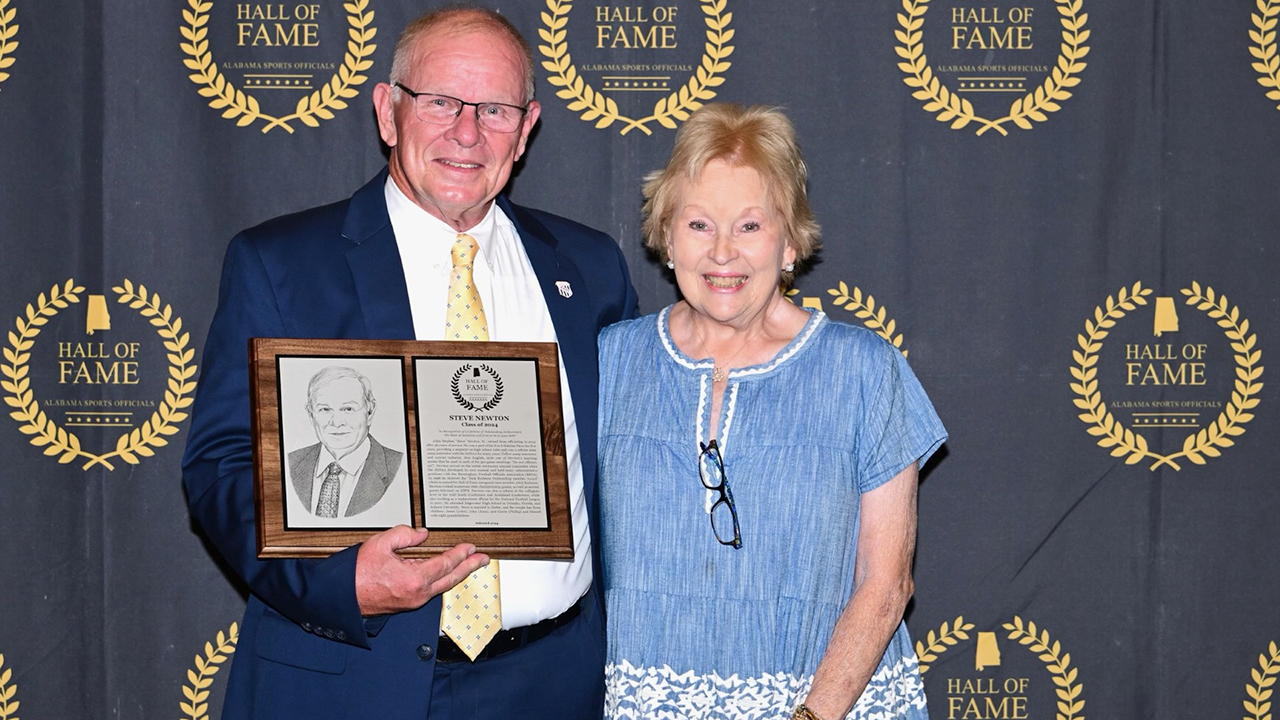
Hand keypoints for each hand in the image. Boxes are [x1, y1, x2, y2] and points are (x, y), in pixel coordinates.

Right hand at [354, 525, 488, 615]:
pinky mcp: (406, 604)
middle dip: (470, 568)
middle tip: (483, 560)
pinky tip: (444, 573)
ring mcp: (412, 601)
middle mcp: (417, 594)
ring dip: (457, 574)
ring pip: (442, 586)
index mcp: (414, 579)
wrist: (340, 597)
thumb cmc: (355, 574)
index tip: (471, 547)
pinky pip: (431, 590)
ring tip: (469, 565)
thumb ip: (404, 535)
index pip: (446, 564)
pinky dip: (442, 580)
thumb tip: (421, 535)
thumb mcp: (380, 543)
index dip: (461, 554)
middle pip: (451, 579)